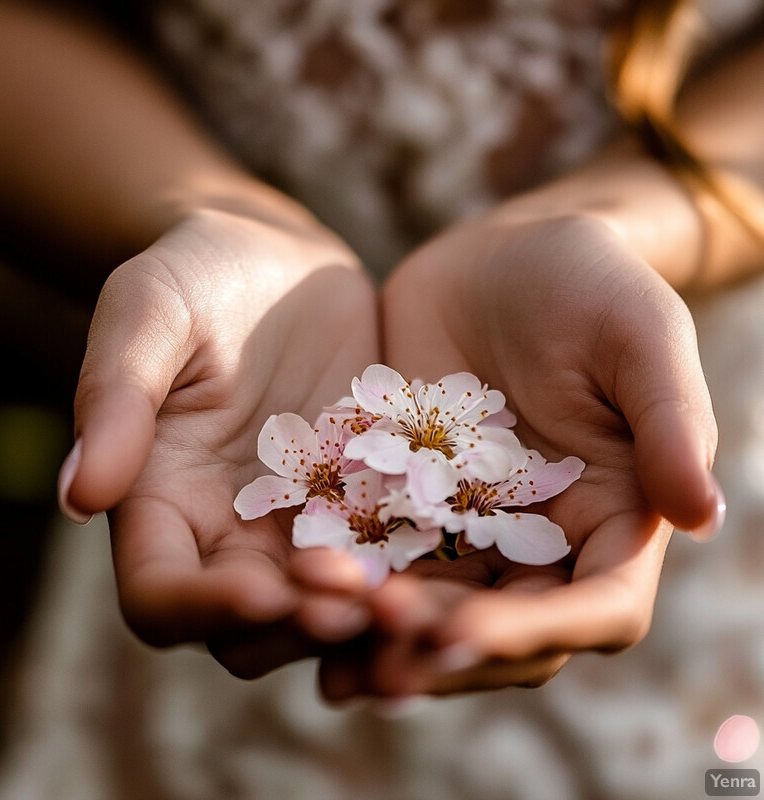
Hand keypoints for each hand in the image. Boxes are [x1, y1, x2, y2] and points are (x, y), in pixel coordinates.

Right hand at [58, 205, 377, 677]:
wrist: (277, 261)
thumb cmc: (196, 276)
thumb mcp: (148, 314)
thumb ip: (114, 397)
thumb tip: (78, 497)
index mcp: (162, 500)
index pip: (161, 594)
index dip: (202, 609)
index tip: (259, 595)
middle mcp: (229, 529)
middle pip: (249, 625)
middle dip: (296, 627)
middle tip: (352, 603)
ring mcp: (301, 519)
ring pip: (322, 606)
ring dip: (360, 617)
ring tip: (407, 601)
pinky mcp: (362, 496)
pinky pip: (386, 550)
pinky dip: (411, 571)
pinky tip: (450, 563)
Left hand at [312, 211, 719, 697]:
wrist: (500, 258)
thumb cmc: (588, 283)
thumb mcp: (636, 333)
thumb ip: (670, 420)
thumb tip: (702, 516)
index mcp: (613, 516)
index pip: (594, 606)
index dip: (531, 630)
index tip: (460, 630)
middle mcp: (543, 540)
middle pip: (503, 627)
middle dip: (442, 648)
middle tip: (373, 661)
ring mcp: (470, 526)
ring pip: (433, 606)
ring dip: (384, 639)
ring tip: (324, 657)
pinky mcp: (408, 501)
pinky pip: (377, 555)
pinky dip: (347, 585)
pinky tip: (298, 600)